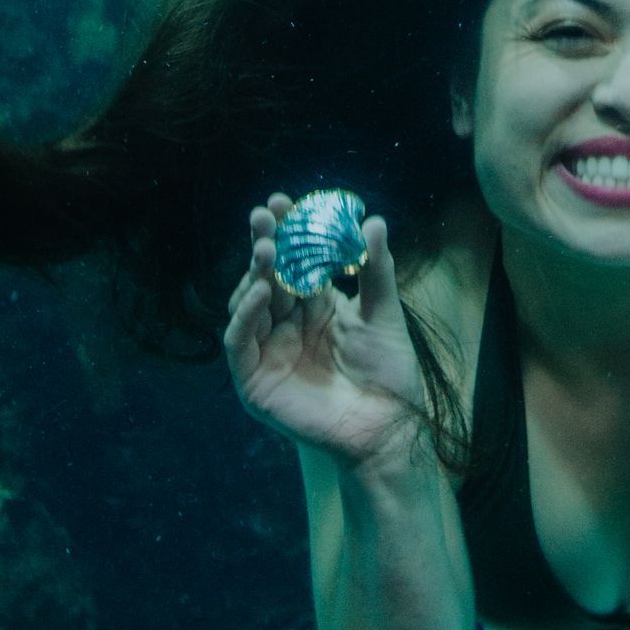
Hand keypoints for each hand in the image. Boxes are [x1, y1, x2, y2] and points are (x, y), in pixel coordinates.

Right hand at [223, 198, 426, 471]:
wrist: (388, 428)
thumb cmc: (389, 375)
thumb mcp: (384, 315)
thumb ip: (376, 270)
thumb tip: (373, 220)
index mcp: (315, 308)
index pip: (293, 263)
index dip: (286, 233)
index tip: (283, 201)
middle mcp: (286, 326)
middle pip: (267, 278)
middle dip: (264, 244)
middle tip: (265, 215)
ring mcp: (268, 353)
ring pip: (248, 305)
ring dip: (254, 274)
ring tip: (266, 249)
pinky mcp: (255, 381)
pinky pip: (240, 343)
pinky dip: (244, 315)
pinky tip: (260, 291)